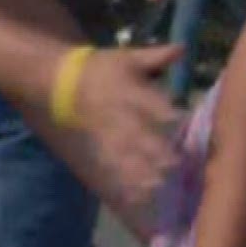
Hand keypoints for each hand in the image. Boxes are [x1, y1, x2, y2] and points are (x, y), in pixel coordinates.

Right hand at [77, 46, 180, 206]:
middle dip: (153, 149)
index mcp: (127, 90)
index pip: (147, 101)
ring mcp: (108, 133)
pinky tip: (137, 198)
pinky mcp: (100, 146)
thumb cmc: (104, 68)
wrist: (62, 82)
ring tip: (157, 187)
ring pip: (124, 155)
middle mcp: (118, 114)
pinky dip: (124, 182)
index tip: (182, 121)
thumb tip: (183, 48)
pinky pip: (112, 166)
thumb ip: (156, 56)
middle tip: (174, 164)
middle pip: (136, 133)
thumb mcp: (128, 57)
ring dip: (140, 171)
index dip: (163, 111)